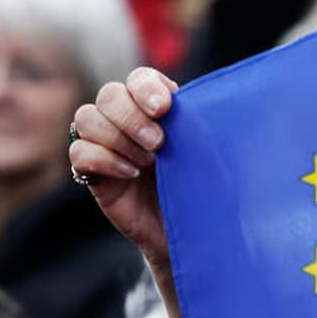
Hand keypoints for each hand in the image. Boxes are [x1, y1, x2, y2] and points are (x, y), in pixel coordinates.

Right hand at [69, 66, 201, 317]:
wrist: (196, 238)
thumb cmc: (211, 193)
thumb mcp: (214, 159)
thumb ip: (208, 129)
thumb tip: (237, 102)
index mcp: (159, 110)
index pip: (140, 79)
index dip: (146, 86)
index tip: (164, 106)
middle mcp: (129, 123)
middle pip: (109, 95)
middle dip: (131, 114)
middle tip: (159, 142)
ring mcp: (109, 148)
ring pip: (88, 118)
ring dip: (116, 135)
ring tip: (146, 160)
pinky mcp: (96, 175)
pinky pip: (79, 153)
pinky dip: (101, 158)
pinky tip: (129, 173)